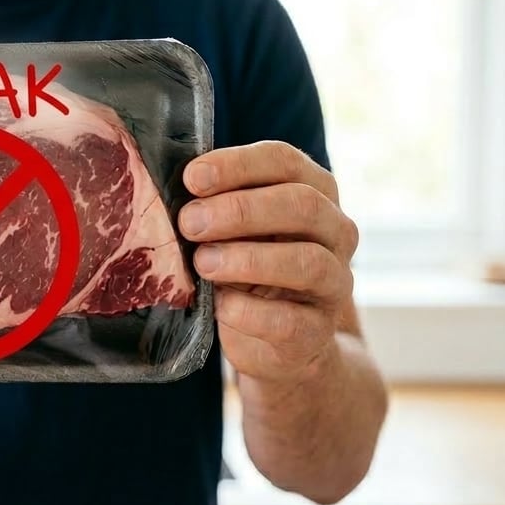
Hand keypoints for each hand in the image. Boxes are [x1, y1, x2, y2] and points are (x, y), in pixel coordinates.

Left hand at [178, 141, 359, 382]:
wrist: (279, 343)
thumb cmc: (247, 270)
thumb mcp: (233, 231)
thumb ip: (214, 208)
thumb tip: (169, 193)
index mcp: (313, 192)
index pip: (284, 161)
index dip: (238, 165)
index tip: (192, 178)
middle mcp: (335, 232)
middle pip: (302, 205)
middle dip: (240, 210)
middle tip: (190, 222)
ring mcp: (333, 283)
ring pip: (306, 261)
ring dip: (247, 259)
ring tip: (202, 262)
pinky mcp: (317, 331)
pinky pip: (290, 320)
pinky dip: (250, 311)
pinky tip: (220, 305)